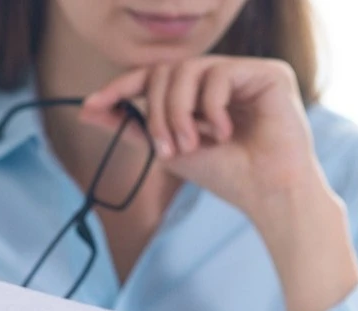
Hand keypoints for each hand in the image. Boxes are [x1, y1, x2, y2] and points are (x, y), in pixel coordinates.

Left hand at [81, 56, 357, 310]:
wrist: (268, 194)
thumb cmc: (228, 175)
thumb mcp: (171, 150)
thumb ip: (134, 127)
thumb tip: (87, 110)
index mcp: (202, 92)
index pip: (157, 76)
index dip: (123, 86)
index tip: (91, 104)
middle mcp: (224, 77)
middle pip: (168, 70)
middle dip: (157, 110)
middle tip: (166, 148)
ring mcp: (246, 72)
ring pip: (189, 69)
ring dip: (178, 111)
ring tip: (191, 144)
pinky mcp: (269, 73)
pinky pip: (219, 73)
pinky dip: (212, 107)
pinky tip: (225, 133)